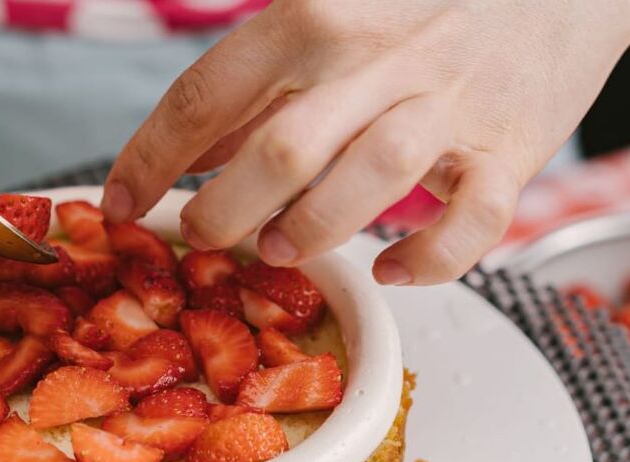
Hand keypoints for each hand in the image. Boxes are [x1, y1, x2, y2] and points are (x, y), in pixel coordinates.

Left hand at [102, 0, 629, 283]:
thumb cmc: (423, 9)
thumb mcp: (328, 22)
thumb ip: (257, 88)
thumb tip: (188, 158)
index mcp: (315, 17)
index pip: (205, 96)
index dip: (148, 161)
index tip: (119, 207)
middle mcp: (379, 57)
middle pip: (280, 151)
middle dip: (223, 212)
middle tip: (207, 237)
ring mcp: (449, 104)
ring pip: (368, 183)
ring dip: (310, 234)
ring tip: (279, 248)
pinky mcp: (510, 149)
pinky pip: (469, 223)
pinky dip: (424, 261)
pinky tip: (388, 268)